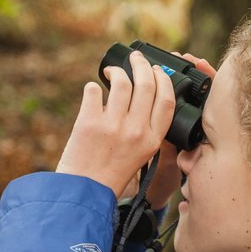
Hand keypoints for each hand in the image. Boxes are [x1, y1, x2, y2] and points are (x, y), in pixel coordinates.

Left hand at [56, 51, 176, 198]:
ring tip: (111, 72)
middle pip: (146, 84)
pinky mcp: (89, 123)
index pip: (167, 100)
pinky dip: (93, 87)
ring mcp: (113, 126)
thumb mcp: (141, 155)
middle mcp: (136, 131)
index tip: (157, 70)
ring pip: (121, 82)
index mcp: (153, 140)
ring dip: (116, 71)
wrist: (84, 193)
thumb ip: (146, 130)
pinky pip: (93, 91)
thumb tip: (143, 93)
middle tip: (136, 58)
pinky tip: (93, 90)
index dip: (163, 79)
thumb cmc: (111, 175)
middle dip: (141, 64)